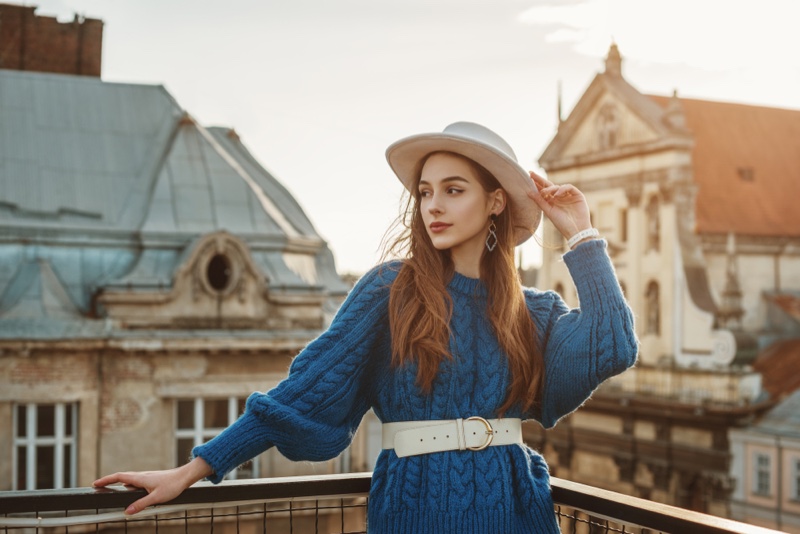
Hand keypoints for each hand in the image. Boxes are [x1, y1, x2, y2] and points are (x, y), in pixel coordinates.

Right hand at [93, 456, 212, 514]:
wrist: (185, 477)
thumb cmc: (172, 485)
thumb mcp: (156, 498)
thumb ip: (141, 504)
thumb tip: (126, 512)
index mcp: (140, 478)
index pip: (119, 477)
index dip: (106, 480)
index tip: (95, 483)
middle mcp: (142, 476)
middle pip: (121, 476)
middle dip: (109, 480)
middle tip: (98, 485)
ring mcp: (146, 477)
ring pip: (128, 478)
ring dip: (118, 481)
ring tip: (110, 487)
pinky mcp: (151, 479)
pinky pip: (135, 481)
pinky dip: (127, 483)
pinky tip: (129, 489)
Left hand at [527, 171, 592, 242]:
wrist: (576, 230)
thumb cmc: (562, 223)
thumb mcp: (548, 211)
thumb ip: (539, 201)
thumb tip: (528, 192)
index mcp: (552, 202)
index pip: (543, 191)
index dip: (536, 184)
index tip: (528, 178)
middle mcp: (560, 198)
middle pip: (549, 186)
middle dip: (540, 180)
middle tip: (531, 174)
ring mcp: (568, 196)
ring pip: (558, 186)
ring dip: (550, 188)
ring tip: (544, 193)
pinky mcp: (577, 195)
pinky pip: (569, 187)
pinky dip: (562, 189)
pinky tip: (557, 194)